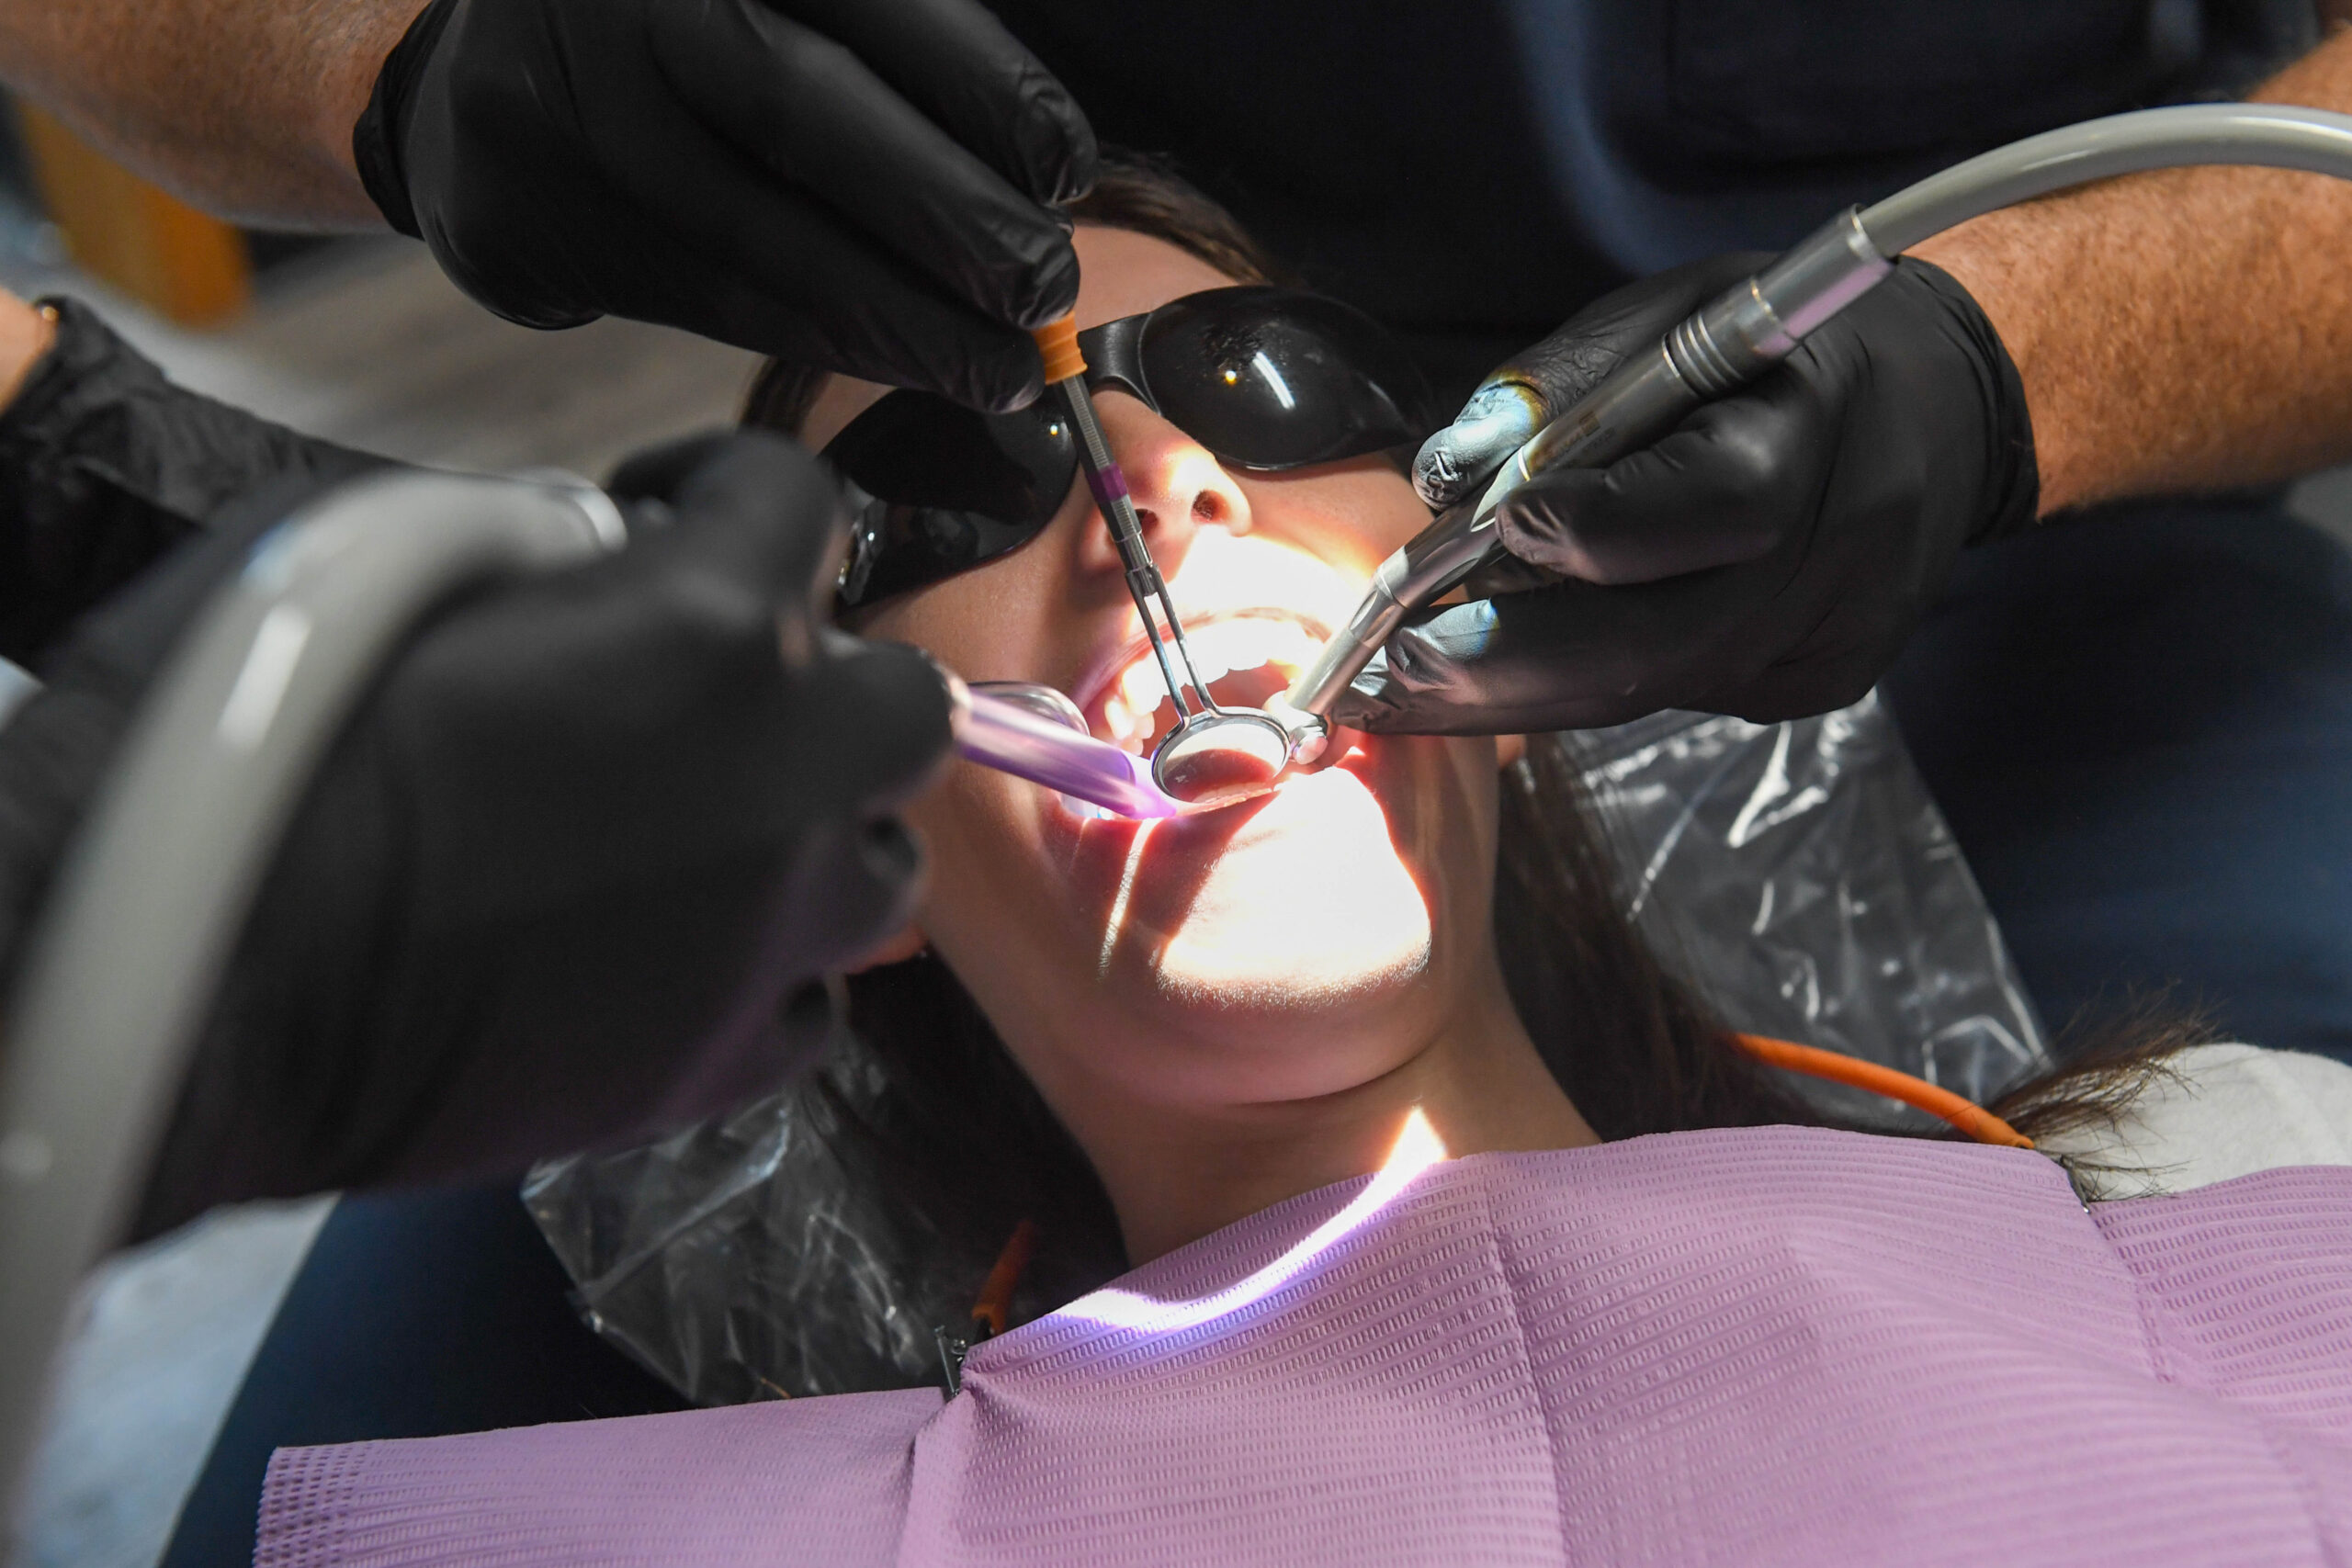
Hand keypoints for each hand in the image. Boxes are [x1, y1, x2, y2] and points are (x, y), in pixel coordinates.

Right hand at [141, 433, 952, 1227]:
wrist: (200, 987)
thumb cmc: (251, 750)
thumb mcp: (382, 557)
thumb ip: (540, 544)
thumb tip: (603, 557)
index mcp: (712, 626)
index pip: (801, 499)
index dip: (726, 488)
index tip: (668, 513)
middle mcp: (783, 778)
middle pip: (903, 703)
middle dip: (824, 683)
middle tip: (720, 697)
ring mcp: (770, 934)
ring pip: (881, 865)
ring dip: (812, 834)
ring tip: (709, 840)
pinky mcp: (722, 1065)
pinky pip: (811, 1004)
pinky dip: (765, 972)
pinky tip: (676, 956)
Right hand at [353, 0, 1094, 409]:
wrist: (471, 82)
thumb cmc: (681, 43)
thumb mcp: (774, 3)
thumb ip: (888, 52)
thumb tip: (1036, 176)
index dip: (977, 85)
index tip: (1066, 169)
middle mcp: (627, 3)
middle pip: (799, 107)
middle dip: (942, 213)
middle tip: (1044, 287)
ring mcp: (565, 107)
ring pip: (757, 231)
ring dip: (899, 316)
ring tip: (1002, 366)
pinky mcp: (530, 216)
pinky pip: (710, 298)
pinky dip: (825, 338)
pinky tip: (910, 362)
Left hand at [1335, 255, 2037, 733]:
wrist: (1938, 417)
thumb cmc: (1781, 353)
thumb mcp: (1683, 315)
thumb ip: (1563, 387)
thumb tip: (1446, 473)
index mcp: (1817, 438)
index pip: (1710, 505)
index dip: (1593, 528)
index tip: (1486, 531)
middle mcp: (1836, 561)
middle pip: (1660, 641)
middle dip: (1511, 659)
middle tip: (1393, 660)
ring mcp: (1825, 642)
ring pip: (1646, 691)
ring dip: (1508, 696)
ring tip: (1395, 691)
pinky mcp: (1806, 686)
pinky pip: (1665, 697)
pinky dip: (1565, 691)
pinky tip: (1480, 685)